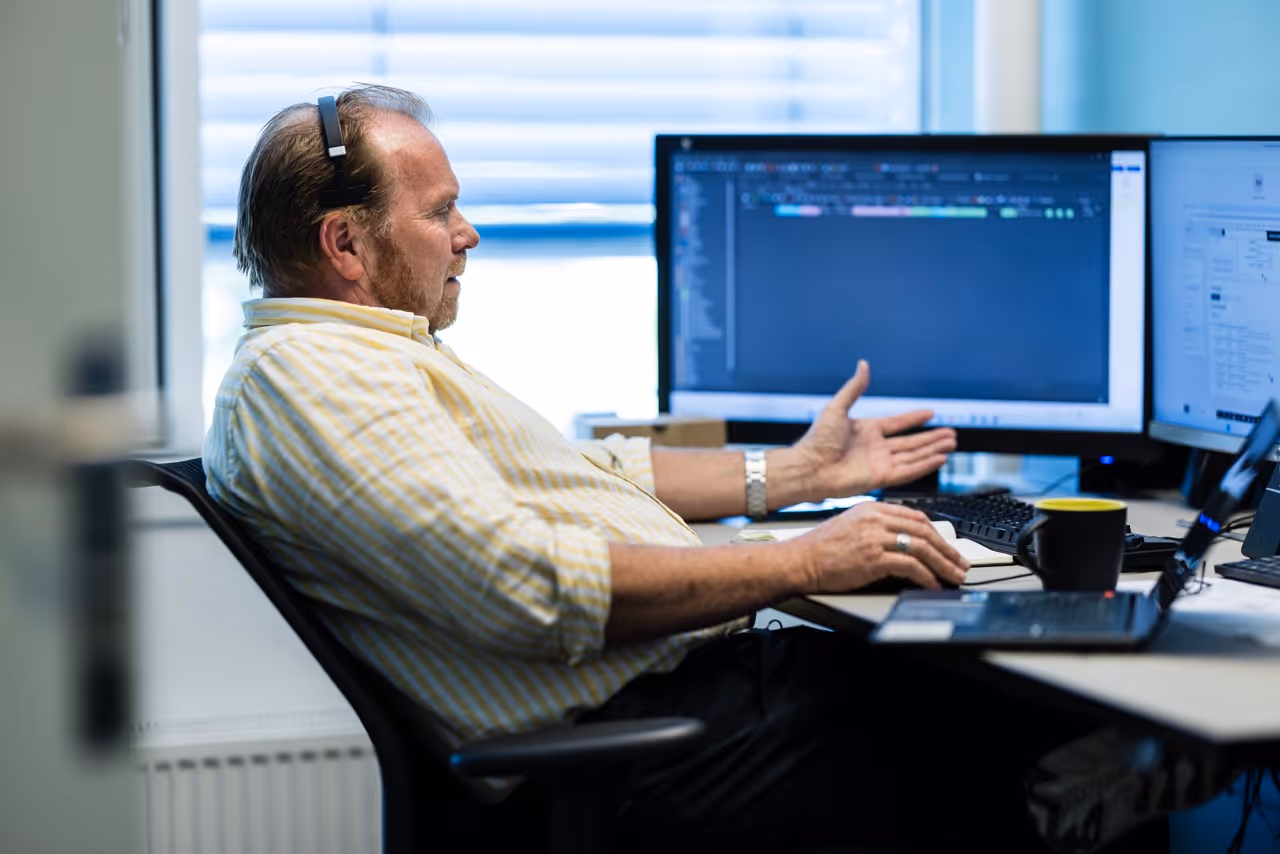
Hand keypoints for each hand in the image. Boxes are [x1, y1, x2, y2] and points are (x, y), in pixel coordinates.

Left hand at [790, 360, 955, 498]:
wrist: (809, 467)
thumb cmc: (816, 440)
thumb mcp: (837, 408)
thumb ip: (854, 388)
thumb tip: (863, 365)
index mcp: (867, 430)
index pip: (897, 423)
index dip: (914, 419)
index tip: (930, 413)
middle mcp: (876, 447)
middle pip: (911, 442)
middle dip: (931, 438)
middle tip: (951, 434)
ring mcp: (879, 463)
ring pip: (914, 456)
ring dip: (933, 450)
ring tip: (951, 444)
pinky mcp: (880, 478)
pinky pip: (908, 471)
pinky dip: (925, 465)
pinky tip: (940, 459)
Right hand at [792, 502, 968, 591]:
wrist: (799, 560)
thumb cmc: (819, 548)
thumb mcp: (850, 525)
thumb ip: (875, 527)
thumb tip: (902, 542)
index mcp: (872, 508)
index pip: (915, 516)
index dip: (936, 532)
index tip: (946, 546)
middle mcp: (876, 519)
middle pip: (924, 530)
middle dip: (947, 549)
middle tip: (959, 563)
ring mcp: (875, 537)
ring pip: (922, 547)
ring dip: (943, 564)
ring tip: (954, 576)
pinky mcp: (874, 558)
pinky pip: (911, 566)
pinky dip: (926, 576)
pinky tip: (932, 584)